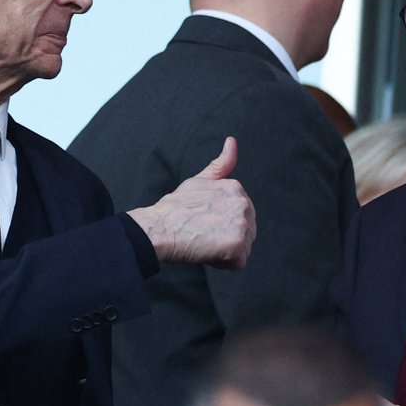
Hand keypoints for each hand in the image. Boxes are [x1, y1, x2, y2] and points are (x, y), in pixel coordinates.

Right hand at [128, 137, 255, 268]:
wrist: (159, 227)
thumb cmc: (174, 208)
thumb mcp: (199, 180)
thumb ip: (221, 164)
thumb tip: (232, 141)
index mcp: (236, 188)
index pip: (239, 216)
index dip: (220, 224)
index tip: (202, 221)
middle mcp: (243, 204)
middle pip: (246, 233)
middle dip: (226, 238)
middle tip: (202, 233)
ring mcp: (241, 224)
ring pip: (243, 248)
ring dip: (225, 251)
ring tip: (203, 241)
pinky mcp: (237, 245)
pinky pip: (238, 263)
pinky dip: (223, 263)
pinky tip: (207, 252)